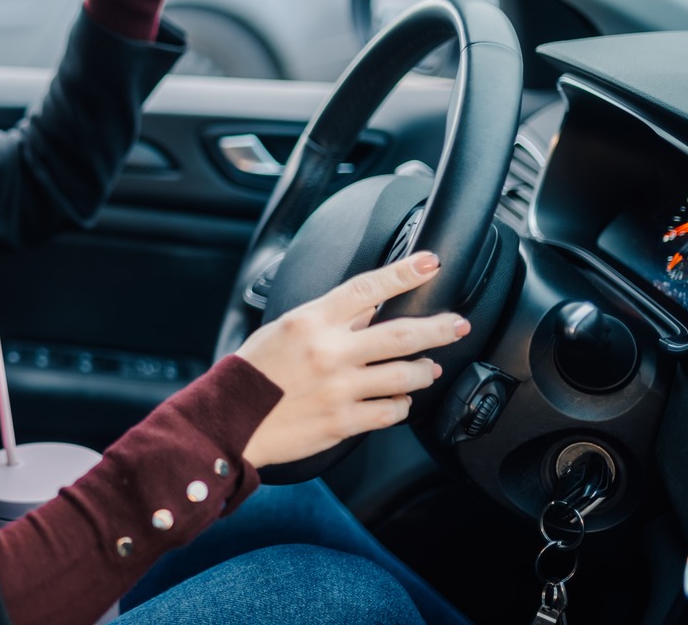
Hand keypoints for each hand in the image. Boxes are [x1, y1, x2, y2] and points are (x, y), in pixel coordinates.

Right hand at [235, 252, 471, 468]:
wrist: (229, 418)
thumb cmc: (253, 373)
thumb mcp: (284, 330)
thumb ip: (326, 320)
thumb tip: (368, 309)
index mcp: (311, 321)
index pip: (367, 288)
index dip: (404, 274)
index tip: (430, 263)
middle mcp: (329, 352)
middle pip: (400, 333)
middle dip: (438, 327)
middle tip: (458, 324)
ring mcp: (338, 389)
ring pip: (404, 375)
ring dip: (423, 370)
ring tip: (429, 368)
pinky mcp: (342, 422)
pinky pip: (389, 412)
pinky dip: (401, 405)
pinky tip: (400, 401)